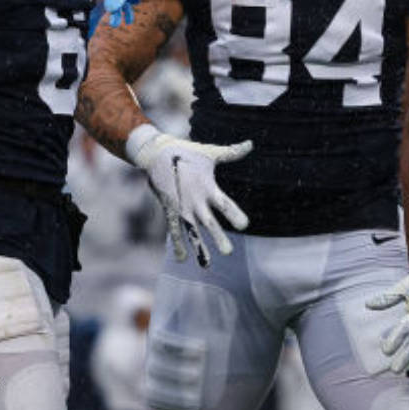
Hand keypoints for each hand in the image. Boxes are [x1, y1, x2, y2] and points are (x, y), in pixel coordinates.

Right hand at [128, 130, 252, 265]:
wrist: (157, 154)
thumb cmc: (187, 153)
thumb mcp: (210, 152)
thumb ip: (232, 152)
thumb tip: (251, 144)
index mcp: (208, 187)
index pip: (225, 204)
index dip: (234, 214)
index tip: (244, 225)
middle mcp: (196, 200)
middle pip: (209, 222)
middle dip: (218, 237)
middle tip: (228, 252)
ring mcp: (182, 207)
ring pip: (192, 231)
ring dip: (199, 248)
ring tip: (206, 266)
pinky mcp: (170, 210)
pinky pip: (174, 230)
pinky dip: (178, 244)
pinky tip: (182, 260)